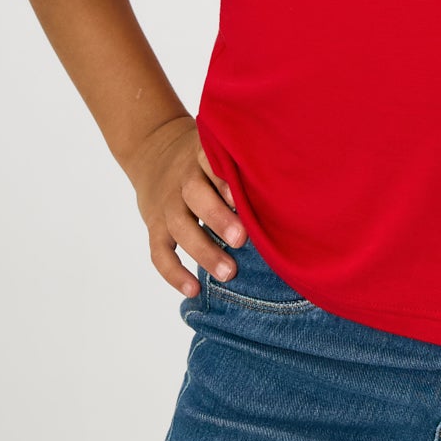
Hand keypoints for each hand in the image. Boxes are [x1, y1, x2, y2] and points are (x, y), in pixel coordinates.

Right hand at [124, 116, 244, 297]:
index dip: (224, 180)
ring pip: (180, 226)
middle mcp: (183, 179)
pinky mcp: (155, 225)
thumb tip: (288, 187)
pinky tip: (193, 290)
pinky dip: (174, 273)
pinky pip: (159, 251)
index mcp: (202, 157)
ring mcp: (167, 204)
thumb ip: (242, 165)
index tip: (241, 198)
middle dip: (218, 218)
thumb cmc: (204, 160)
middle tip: (242, 239)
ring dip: (203, 251)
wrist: (152, 151)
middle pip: (195, 194)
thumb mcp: (218, 150)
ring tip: (228, 273)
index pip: (209, 162)